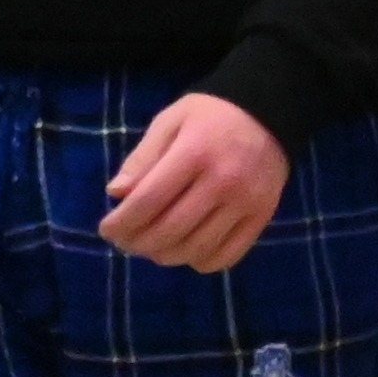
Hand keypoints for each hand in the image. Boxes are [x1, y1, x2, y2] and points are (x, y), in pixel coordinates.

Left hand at [97, 91, 290, 272]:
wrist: (270, 114)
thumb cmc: (211, 116)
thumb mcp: (170, 121)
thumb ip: (142, 157)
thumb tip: (116, 194)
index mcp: (195, 152)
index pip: (149, 200)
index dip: (122, 222)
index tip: (107, 230)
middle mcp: (223, 181)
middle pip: (170, 230)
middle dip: (138, 243)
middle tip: (125, 243)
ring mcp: (245, 203)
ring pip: (196, 248)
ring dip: (165, 255)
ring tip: (151, 247)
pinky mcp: (262, 218)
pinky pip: (226, 256)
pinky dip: (199, 262)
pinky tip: (186, 250)